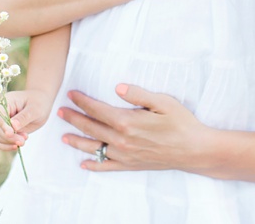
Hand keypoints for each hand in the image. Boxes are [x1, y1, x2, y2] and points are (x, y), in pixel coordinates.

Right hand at [0, 89, 52, 151]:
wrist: (41, 104)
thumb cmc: (39, 103)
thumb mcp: (35, 109)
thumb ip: (24, 117)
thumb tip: (13, 126)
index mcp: (7, 102)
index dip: (3, 126)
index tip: (11, 134)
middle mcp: (1, 112)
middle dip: (8, 137)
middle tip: (22, 141)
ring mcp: (3, 122)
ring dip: (8, 142)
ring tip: (23, 141)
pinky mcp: (6, 131)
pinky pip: (0, 141)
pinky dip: (7, 146)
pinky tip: (17, 147)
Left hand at [58, 84, 211, 172]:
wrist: (194, 150)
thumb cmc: (181, 122)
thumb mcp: (163, 102)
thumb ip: (138, 94)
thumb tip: (117, 87)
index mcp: (127, 121)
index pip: (98, 109)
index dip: (83, 101)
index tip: (72, 94)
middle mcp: (122, 140)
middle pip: (91, 128)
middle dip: (74, 118)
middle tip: (60, 111)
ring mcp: (125, 155)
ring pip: (94, 148)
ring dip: (77, 141)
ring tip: (63, 137)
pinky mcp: (131, 165)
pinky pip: (107, 167)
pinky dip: (94, 165)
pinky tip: (83, 163)